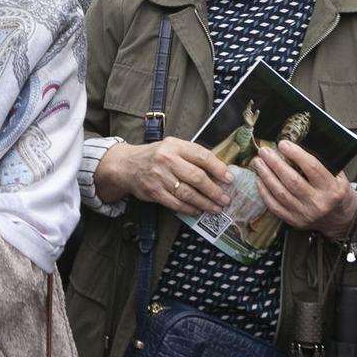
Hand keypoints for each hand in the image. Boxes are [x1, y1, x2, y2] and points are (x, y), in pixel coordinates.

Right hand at [94, 138, 233, 214]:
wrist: (127, 165)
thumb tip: (219, 171)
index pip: (201, 156)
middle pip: (196, 177)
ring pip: (187, 193)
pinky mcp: (154, 192)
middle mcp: (167, 159)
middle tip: (225, 199)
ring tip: (216, 208)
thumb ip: (192, 156)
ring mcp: (159, 177)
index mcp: (175, 145)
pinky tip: (198, 210)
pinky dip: (189, 209)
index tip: (229, 179)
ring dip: (204, 203)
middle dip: (214, 190)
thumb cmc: (156, 156)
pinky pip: (175, 203)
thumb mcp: (173, 147)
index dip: (218, 168)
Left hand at [253, 140, 356, 240]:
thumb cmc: (337, 193)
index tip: (283, 144)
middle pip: (292, 180)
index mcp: (332, 189)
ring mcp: (305, 214)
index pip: (312, 168)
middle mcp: (318, 203)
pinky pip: (274, 206)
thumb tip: (296, 146)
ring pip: (280, 193)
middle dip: (275, 163)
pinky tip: (259, 179)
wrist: (341, 220)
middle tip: (264, 151)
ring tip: (258, 162)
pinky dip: (264, 192)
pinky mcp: (294, 221)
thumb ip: (322, 164)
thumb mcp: (339, 177)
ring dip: (266, 175)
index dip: (296, 154)